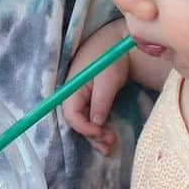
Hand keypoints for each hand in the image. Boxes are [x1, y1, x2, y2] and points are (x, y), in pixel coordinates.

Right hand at [61, 20, 130, 154]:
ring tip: (111, 145)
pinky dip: (98, 128)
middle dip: (91, 136)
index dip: (84, 128)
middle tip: (110, 143)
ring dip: (95, 135)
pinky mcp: (89, 99)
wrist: (117, 43)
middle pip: (76, 122)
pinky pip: (89, 117)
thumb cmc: (111, 57)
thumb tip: (96, 124)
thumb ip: (101, 101)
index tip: (101, 133)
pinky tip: (108, 136)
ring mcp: (80, 98)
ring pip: (83, 122)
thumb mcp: (108, 79)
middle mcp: (72, 95)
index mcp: (72, 88)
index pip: (71, 114)